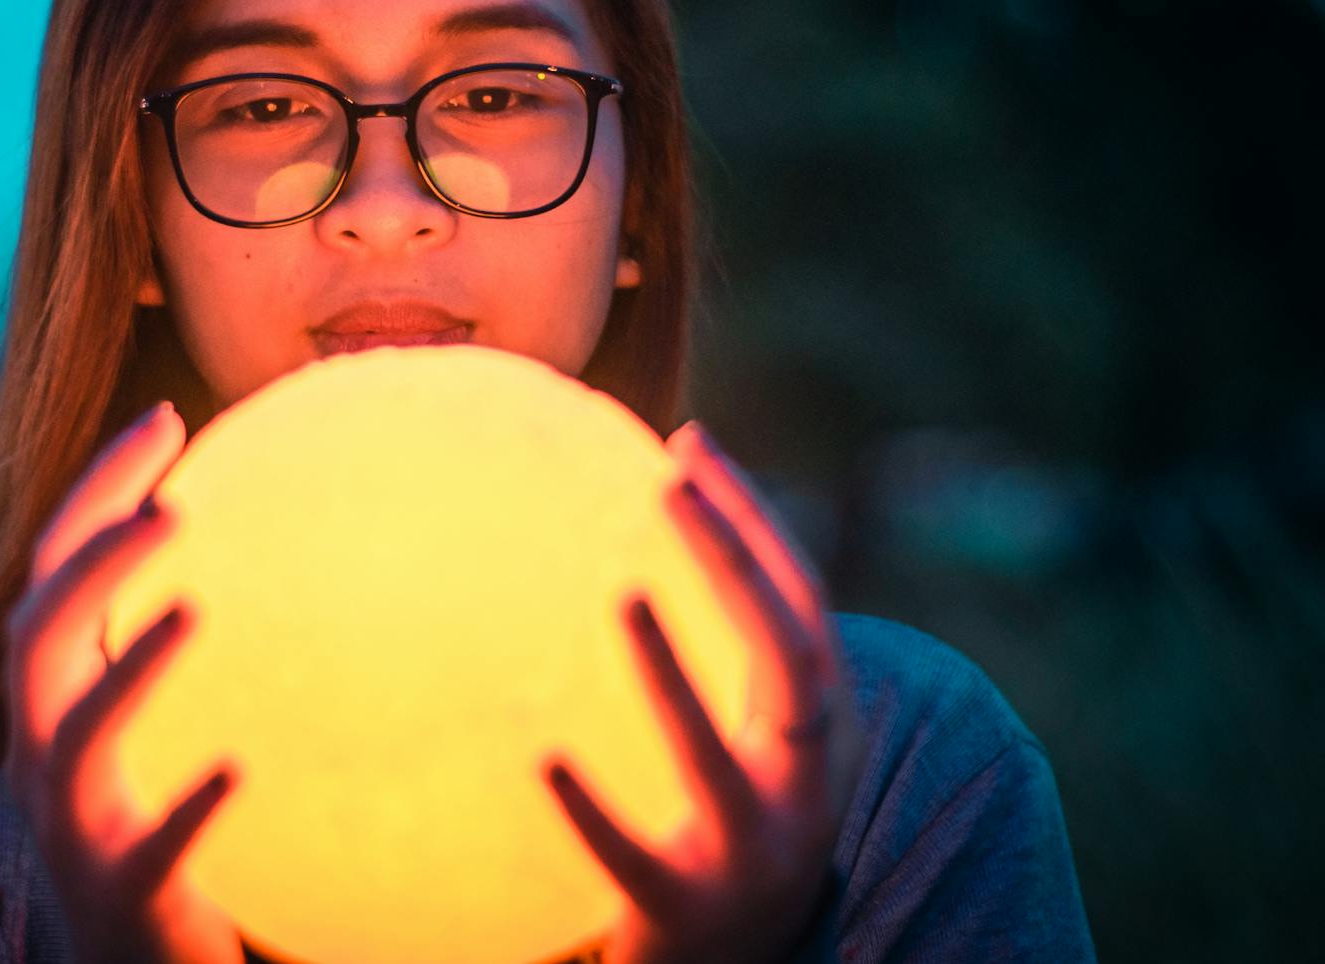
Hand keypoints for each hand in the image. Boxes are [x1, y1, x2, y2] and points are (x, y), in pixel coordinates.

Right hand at [3, 401, 244, 963]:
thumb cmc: (157, 828)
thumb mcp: (156, 727)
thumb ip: (173, 638)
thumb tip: (279, 530)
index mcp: (57, 697)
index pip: (56, 569)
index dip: (99, 490)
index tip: (167, 419)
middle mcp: (45, 752)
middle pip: (38, 633)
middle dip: (94, 559)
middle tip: (174, 504)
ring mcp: (74, 825)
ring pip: (76, 735)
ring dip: (131, 668)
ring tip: (197, 609)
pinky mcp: (122, 895)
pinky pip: (149, 850)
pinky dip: (187, 805)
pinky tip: (239, 767)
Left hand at [542, 422, 863, 963]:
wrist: (743, 956)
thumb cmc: (733, 809)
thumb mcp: (750, 726)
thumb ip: (716, 640)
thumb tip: (634, 499)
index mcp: (816, 721)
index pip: (799, 599)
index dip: (753, 521)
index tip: (689, 444)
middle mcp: (803, 780)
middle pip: (789, 657)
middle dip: (739, 567)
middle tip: (669, 487)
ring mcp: (752, 849)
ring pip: (719, 760)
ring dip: (675, 678)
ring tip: (622, 596)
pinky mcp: (686, 909)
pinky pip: (633, 856)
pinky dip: (592, 810)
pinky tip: (540, 756)